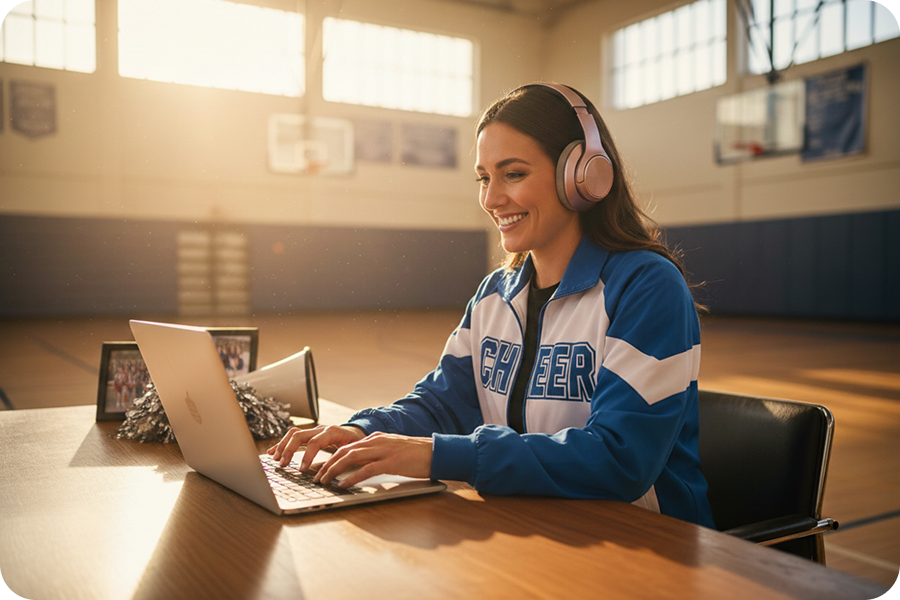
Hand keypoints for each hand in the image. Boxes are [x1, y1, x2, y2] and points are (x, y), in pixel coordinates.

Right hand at [267, 424, 364, 469]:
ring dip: (283, 446)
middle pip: (300, 435)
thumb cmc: (356, 443)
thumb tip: (330, 474)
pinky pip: (293, 436)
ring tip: (276, 459)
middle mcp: (321, 429)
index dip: (307, 455)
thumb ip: (341, 460)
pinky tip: (272, 452)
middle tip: (283, 464)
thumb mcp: (353, 451)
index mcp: (333, 432)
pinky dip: (282, 444)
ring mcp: (314, 430)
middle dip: (289, 450)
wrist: (359, 432)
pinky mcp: (310, 434)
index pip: (315, 442)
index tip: (301, 470)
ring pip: (294, 434)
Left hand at [313, 432, 432, 487]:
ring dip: (333, 470)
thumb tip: (364, 464)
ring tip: (324, 481)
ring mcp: (383, 451)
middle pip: (344, 451)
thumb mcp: (393, 449)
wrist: (437, 452)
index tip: (321, 468)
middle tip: (316, 477)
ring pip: (350, 457)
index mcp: (376, 439)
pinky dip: (352, 477)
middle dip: (327, 464)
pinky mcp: (391, 462)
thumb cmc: (417, 454)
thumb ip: (378, 453)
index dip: (331, 457)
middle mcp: (376, 442)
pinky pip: (366, 470)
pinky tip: (343, 485)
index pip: (347, 446)